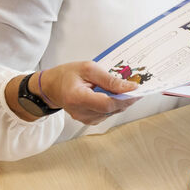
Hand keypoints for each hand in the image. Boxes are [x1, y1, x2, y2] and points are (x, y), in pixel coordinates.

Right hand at [11, 62, 140, 124]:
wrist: (52, 87)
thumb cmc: (67, 75)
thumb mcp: (88, 68)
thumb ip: (110, 79)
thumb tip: (130, 87)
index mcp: (77, 98)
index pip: (107, 103)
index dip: (125, 98)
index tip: (137, 89)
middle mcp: (80, 112)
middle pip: (112, 109)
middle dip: (127, 98)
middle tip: (136, 87)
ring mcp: (84, 118)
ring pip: (112, 112)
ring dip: (122, 101)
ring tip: (125, 89)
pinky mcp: (89, 120)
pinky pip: (108, 113)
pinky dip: (115, 105)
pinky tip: (115, 95)